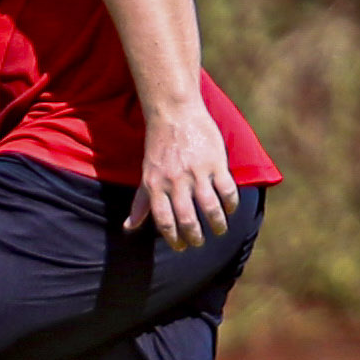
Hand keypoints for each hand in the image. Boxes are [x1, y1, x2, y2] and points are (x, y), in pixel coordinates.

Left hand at [137, 102, 237, 247]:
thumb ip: (141, 203)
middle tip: (199, 242)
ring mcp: (197, 172)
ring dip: (217, 224)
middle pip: (188, 219)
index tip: (181, 247)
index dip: (173, 238)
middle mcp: (175, 181)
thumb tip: (129, 227)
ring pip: (210, 207)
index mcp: (156, 185)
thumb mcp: (146, 174)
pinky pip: (227, 190)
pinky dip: (230, 204)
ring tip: (218, 231)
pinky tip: (229, 209)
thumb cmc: (159, 146)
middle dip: (195, 237)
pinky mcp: (215, 162)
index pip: (164, 221)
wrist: (174, 113)